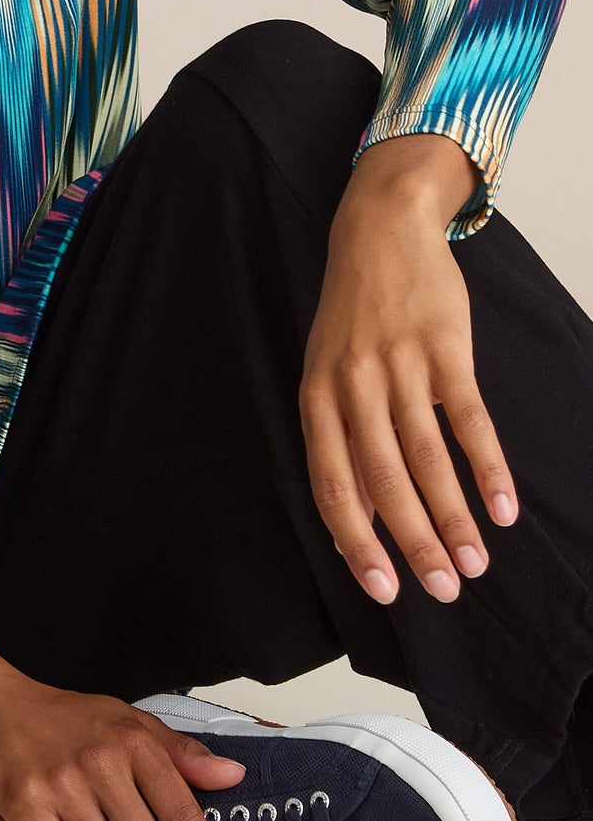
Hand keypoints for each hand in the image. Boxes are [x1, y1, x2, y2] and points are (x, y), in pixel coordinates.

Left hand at [300, 133, 519, 605]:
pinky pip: (468, 418)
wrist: (378, 229)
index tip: (382, 588)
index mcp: (316, 397)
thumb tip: (360, 518)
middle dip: (414, 542)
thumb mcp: (328, 373)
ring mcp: (400, 365)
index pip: (330, 483)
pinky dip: (487, 466)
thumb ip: (343, 441)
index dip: (355, 540)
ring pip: (427, 457)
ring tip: (475, 565)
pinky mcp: (444, 348)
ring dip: (455, 516)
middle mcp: (353, 385)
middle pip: (384, 479)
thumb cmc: (352, 315)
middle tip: (443, 591)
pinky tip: (503, 507)